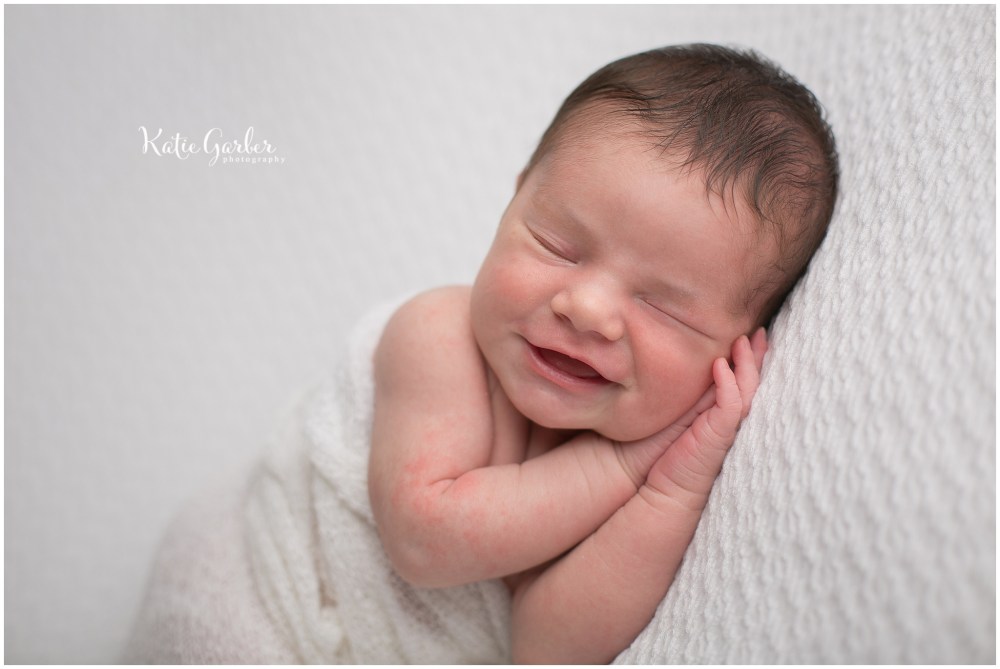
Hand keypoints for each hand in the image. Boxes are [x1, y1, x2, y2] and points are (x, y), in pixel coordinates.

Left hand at [638, 327, 767, 510]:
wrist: (665, 488)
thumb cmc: (669, 453)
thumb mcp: (684, 417)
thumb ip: (695, 397)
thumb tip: (698, 369)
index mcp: (726, 416)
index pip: (746, 383)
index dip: (752, 360)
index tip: (753, 335)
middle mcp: (732, 421)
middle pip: (754, 384)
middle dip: (760, 357)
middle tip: (762, 332)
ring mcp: (728, 428)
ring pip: (748, 391)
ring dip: (747, 364)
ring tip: (744, 340)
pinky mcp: (718, 436)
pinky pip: (730, 406)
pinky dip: (727, 384)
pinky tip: (721, 365)